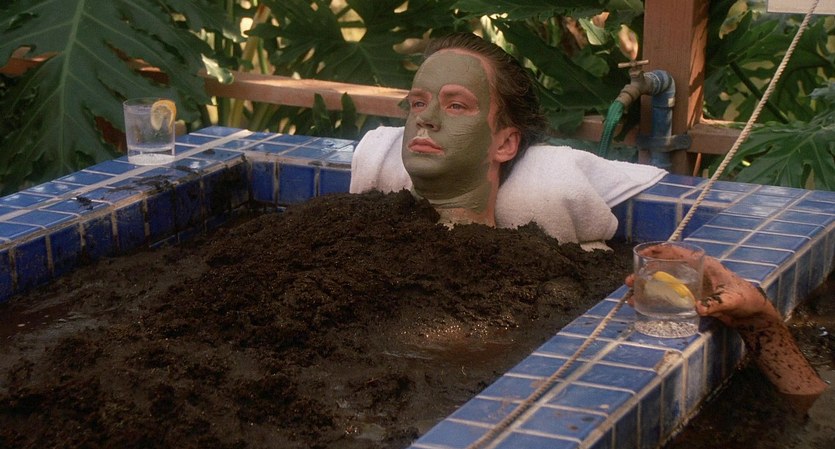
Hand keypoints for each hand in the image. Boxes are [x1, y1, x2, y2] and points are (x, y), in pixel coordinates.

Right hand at [624, 242, 780, 327]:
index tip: (641, 252)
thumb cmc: (745, 299)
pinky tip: (644, 304)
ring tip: (632, 293)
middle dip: (646, 271)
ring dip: (647, 285)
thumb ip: (716, 303)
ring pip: (664, 280)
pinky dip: (656, 297)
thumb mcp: (731, 300)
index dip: (659, 250)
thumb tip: (697, 307)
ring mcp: (691, 284)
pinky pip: (669, 294)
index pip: (677, 251)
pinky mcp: (691, 297)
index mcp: (703, 264)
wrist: (751, 313)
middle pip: (665, 266)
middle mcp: (694, 272)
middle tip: (630, 280)